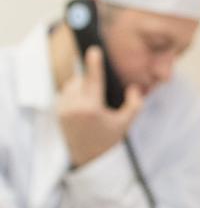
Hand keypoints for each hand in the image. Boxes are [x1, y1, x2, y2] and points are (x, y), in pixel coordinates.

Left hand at [55, 46, 144, 167]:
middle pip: (80, 80)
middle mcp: (73, 108)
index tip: (93, 50)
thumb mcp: (126, 123)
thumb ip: (134, 104)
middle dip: (89, 80)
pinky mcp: (57, 112)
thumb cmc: (108, 139)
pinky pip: (65, 93)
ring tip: (91, 101)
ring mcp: (63, 110)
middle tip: (99, 93)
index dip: (94, 64)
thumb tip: (134, 88)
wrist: (87, 157)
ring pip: (71, 85)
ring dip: (81, 86)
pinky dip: (74, 93)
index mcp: (91, 109)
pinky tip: (83, 105)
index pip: (93, 80)